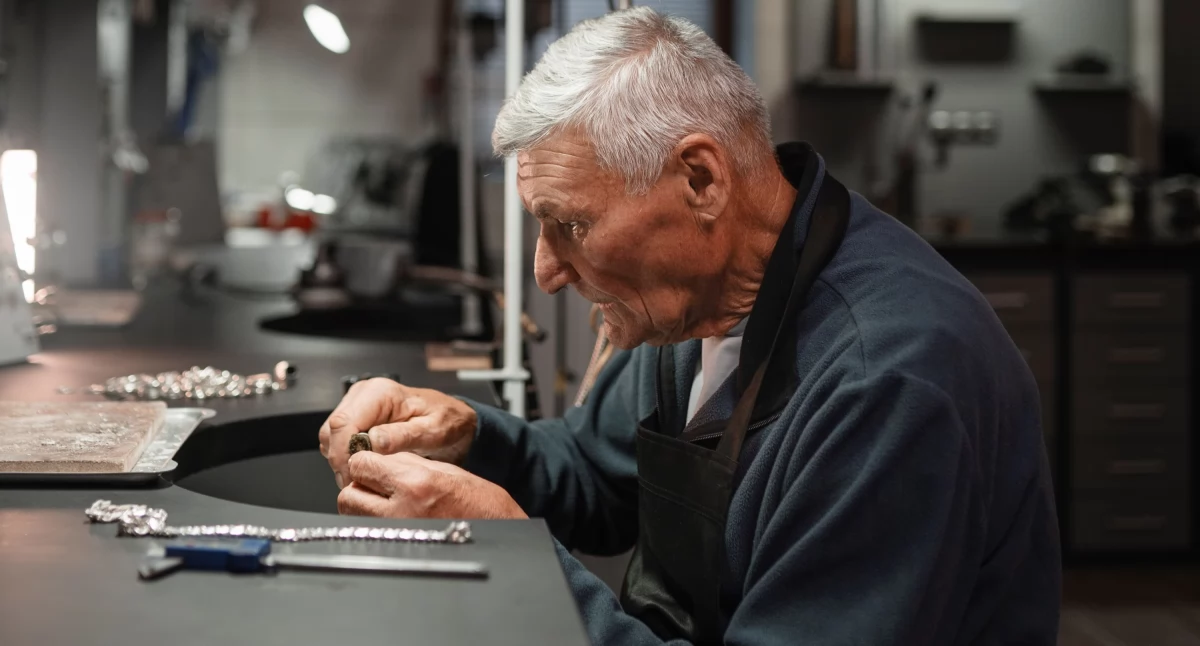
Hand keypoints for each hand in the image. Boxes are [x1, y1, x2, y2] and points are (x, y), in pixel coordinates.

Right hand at [318, 378, 477, 488]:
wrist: (454, 421)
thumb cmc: (447, 422)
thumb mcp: (434, 431)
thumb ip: (404, 436)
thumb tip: (374, 441)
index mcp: (381, 393)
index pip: (344, 423)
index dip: (344, 453)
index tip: (355, 476)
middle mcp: (365, 395)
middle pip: (333, 431)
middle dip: (342, 461)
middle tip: (359, 482)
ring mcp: (358, 406)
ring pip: (331, 437)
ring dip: (342, 461)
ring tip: (364, 477)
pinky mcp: (357, 419)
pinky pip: (338, 441)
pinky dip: (346, 458)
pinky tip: (365, 468)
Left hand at [338, 451, 526, 519]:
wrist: (500, 530)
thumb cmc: (479, 501)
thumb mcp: (442, 469)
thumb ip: (405, 463)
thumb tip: (377, 459)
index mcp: (416, 482)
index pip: (361, 465)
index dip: (364, 460)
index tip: (372, 462)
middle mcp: (403, 509)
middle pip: (349, 493)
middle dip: (358, 485)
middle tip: (375, 483)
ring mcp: (398, 532)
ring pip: (352, 515)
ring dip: (360, 505)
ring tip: (382, 501)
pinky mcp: (398, 546)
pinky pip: (367, 532)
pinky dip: (370, 522)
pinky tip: (388, 516)